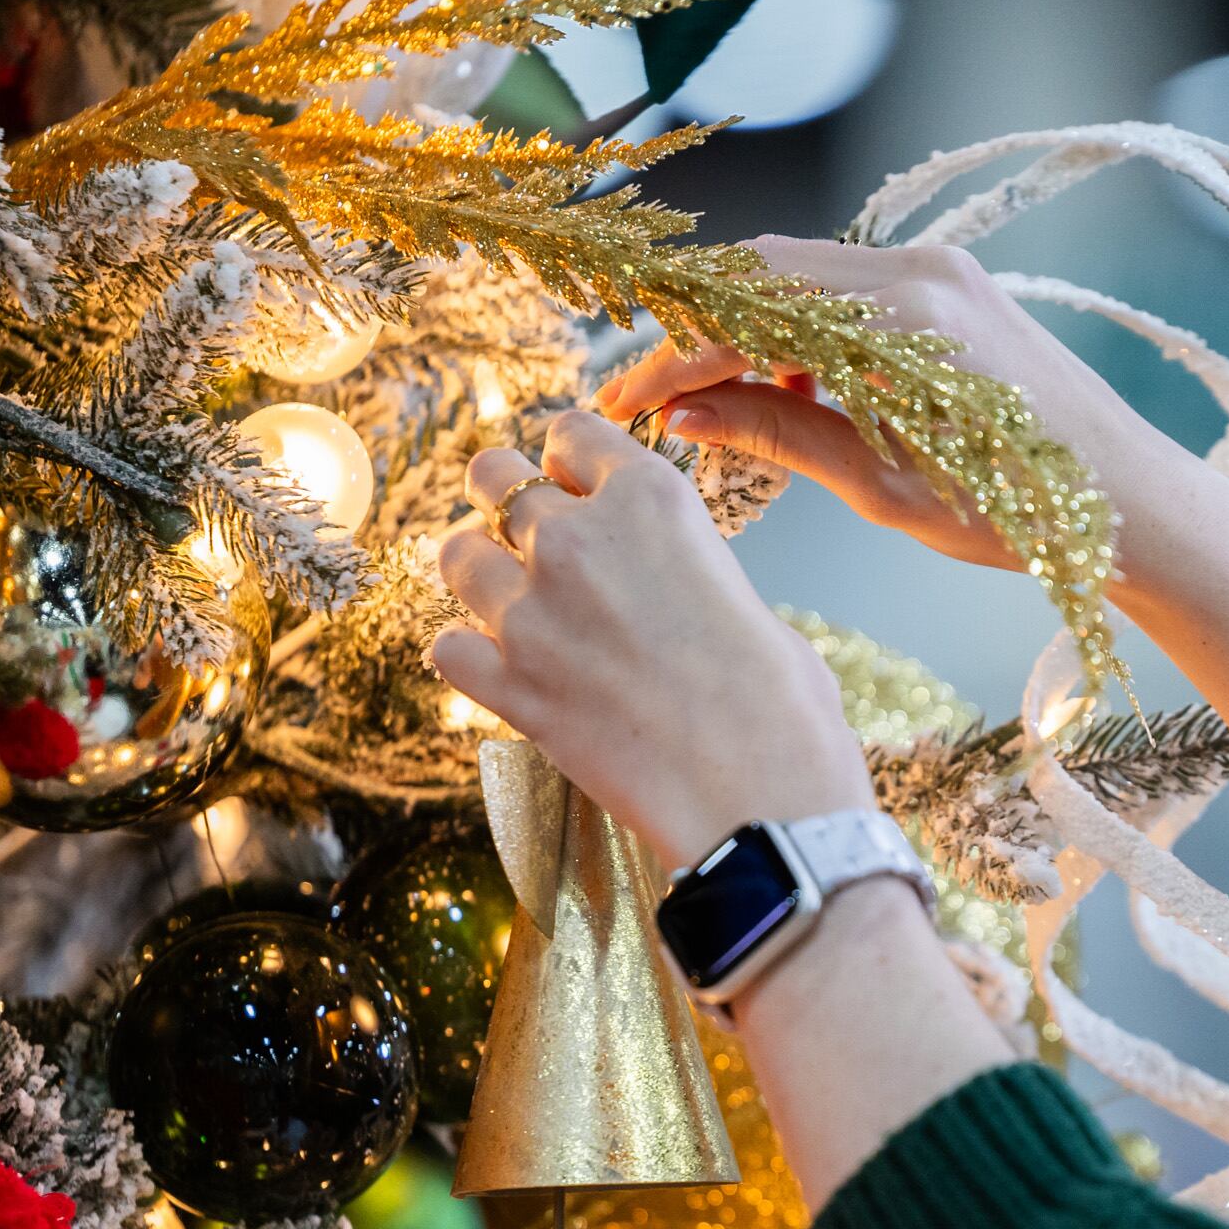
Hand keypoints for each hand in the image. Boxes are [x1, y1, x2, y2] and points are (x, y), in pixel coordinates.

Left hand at [430, 411, 875, 874]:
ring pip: (455, 554)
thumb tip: (665, 586)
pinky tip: (499, 669)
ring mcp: (533, 614)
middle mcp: (578, 540)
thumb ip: (683, 567)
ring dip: (478, 570)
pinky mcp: (510, 688)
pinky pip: (447, 648)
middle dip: (506, 498)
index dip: (570, 460)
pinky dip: (468, 656)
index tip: (573, 483)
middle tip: (525, 531)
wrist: (760, 795)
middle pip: (495, 476)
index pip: (572, 433)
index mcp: (650, 499)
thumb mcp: (744, 595)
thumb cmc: (781, 703)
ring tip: (508, 598)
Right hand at [593, 237, 1228, 593]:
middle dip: (694, 333)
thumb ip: (780, 434)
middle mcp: (916, 273)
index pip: (745, 315)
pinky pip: (847, 287)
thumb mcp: (883, 486)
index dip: (671, 359)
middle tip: (648, 397)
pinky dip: (798, 329)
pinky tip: (787, 388)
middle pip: (761, 274)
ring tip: (710, 402)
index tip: (626, 404)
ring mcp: (938, 270)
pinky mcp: (953, 285)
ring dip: (743, 330)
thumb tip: (686, 416)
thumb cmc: (1018, 511)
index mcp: (898, 322)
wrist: (1128, 499)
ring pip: (799, 275)